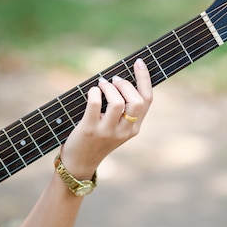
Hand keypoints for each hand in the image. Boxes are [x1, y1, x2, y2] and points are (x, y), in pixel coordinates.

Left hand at [59, 59, 152, 178]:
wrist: (79, 164)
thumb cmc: (97, 140)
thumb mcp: (116, 128)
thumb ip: (123, 110)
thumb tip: (119, 79)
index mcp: (134, 128)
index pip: (147, 100)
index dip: (144, 78)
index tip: (138, 62)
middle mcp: (124, 131)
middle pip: (137, 101)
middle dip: (126, 84)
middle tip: (113, 80)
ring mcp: (108, 132)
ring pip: (118, 102)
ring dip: (109, 88)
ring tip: (102, 85)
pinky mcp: (90, 130)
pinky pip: (95, 104)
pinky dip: (94, 92)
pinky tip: (92, 92)